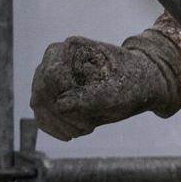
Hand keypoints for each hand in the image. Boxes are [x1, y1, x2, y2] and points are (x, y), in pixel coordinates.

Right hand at [29, 36, 173, 141]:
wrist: (141, 83)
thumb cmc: (131, 84)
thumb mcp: (117, 92)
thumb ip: (90, 97)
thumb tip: (61, 104)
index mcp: (72, 49)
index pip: (50, 77)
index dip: (61, 101)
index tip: (85, 119)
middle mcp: (56, 58)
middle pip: (41, 93)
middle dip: (61, 117)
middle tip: (87, 129)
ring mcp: (51, 74)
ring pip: (39, 104)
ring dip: (60, 123)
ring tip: (86, 128)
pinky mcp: (52, 90)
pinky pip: (41, 111)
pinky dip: (54, 126)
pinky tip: (73, 132)